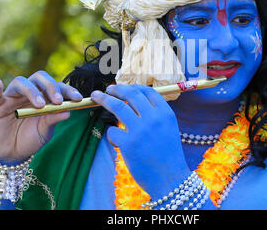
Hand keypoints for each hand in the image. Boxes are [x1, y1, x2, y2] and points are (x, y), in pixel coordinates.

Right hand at [0, 71, 83, 161]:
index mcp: (45, 96)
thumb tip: (68, 112)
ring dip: (32, 91)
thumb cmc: (30, 139)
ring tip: (40, 105)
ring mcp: (12, 97)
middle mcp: (29, 92)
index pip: (57, 86)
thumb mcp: (44, 132)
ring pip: (21, 82)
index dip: (68, 91)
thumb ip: (53, 120)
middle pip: (39, 78)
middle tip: (58, 101)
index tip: (78, 99)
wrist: (11, 153)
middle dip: (51, 86)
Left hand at [90, 84, 190, 198]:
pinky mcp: (128, 144)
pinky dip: (111, 133)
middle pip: (131, 95)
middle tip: (108, 89)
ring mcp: (140, 130)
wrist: (170, 179)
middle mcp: (153, 118)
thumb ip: (155, 115)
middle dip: (117, 89)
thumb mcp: (168, 129)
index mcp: (165, 113)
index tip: (124, 88)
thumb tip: (135, 101)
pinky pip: (112, 131)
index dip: (133, 87)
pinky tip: (116, 141)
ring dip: (105, 99)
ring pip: (118, 107)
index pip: (147, 92)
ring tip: (96, 96)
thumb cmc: (168, 155)